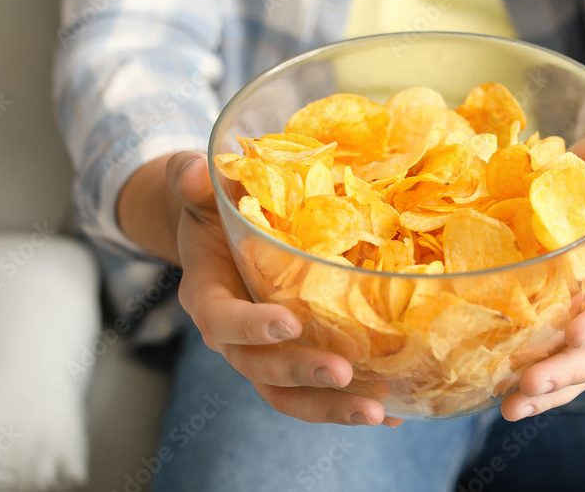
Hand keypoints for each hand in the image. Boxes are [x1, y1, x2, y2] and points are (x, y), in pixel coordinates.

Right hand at [166, 152, 402, 426]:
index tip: (289, 323)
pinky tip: (394, 412)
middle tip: (343, 373)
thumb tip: (197, 172)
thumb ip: (190, 182)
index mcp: (207, 293)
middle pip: (259, 370)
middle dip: (301, 374)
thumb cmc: (210, 207)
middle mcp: (231, 335)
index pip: (222, 319)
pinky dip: (349, 404)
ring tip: (376, 411)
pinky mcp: (290, 357)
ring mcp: (261, 352)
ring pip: (287, 394)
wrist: (213, 233)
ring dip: (330, 407)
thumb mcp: (195, 189)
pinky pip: (314, 391)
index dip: (252, 326)